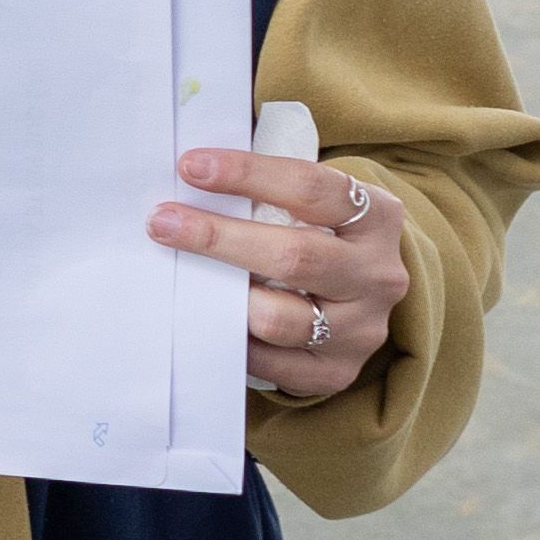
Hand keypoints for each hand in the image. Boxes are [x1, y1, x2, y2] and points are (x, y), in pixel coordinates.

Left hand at [149, 150, 409, 400]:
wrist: (362, 299)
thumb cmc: (320, 236)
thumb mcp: (315, 205)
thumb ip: (267, 192)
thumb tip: (189, 176)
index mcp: (377, 216)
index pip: (310, 187)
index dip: (248, 174)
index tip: (191, 167)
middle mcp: (377, 274)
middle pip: (294, 255)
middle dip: (219, 237)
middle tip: (162, 222)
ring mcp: (362, 329)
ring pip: (279, 318)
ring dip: (222, 299)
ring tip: (185, 280)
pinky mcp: (338, 373)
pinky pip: (271, 363)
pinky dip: (233, 342)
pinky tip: (207, 321)